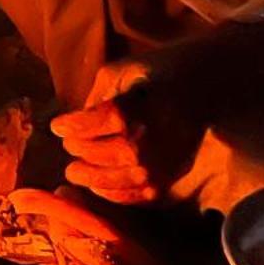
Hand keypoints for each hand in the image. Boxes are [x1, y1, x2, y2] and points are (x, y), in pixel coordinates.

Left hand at [50, 59, 203, 205]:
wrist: (206, 89)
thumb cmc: (157, 72)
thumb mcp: (123, 69)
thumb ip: (97, 94)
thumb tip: (75, 124)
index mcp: (149, 101)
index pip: (105, 118)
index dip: (76, 125)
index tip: (57, 126)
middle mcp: (162, 134)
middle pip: (111, 151)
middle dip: (81, 150)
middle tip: (68, 146)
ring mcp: (170, 160)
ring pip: (123, 178)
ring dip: (92, 176)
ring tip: (75, 170)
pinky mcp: (174, 176)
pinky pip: (140, 194)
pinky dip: (114, 193)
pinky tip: (98, 184)